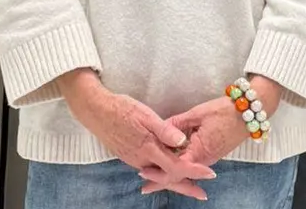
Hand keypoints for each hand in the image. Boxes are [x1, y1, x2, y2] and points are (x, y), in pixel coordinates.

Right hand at [58, 71, 215, 198]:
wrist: (95, 111)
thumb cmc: (121, 109)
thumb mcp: (145, 114)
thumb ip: (164, 130)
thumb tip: (182, 141)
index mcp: (148, 148)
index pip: (176, 166)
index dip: (194, 171)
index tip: (209, 174)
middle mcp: (141, 160)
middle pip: (168, 178)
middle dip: (186, 187)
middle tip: (202, 195)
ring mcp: (134, 160)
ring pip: (158, 176)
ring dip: (174, 182)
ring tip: (190, 186)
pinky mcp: (129, 157)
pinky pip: (149, 170)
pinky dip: (161, 174)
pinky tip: (167, 173)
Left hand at [140, 78, 283, 196]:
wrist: (250, 113)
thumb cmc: (224, 111)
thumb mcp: (198, 114)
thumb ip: (178, 124)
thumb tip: (161, 130)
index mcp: (200, 151)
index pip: (176, 168)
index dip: (159, 172)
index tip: (144, 174)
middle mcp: (205, 160)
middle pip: (180, 174)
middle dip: (162, 180)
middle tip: (145, 188)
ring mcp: (210, 158)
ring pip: (186, 170)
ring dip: (170, 173)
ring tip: (153, 177)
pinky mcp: (212, 153)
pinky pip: (193, 164)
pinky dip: (180, 166)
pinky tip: (171, 163)